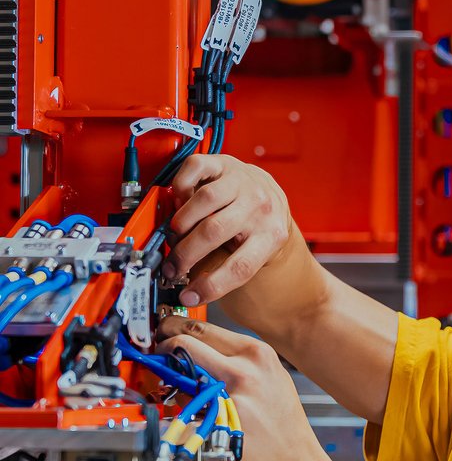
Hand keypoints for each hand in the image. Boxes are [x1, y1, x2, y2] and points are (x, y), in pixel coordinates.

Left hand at [157, 316, 317, 460]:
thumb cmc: (284, 427)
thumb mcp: (271, 380)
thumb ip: (237, 361)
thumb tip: (197, 350)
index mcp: (258, 354)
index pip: (201, 327)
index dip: (175, 328)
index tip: (166, 332)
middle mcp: (244, 370)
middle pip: (183, 342)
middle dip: (163, 347)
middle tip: (158, 355)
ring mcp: (228, 396)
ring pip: (178, 374)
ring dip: (170, 379)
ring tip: (181, 389)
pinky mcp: (214, 424)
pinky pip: (182, 407)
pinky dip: (180, 407)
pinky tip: (194, 416)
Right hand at [164, 155, 293, 306]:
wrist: (271, 191)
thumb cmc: (258, 225)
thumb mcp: (255, 249)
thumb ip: (228, 264)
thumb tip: (191, 288)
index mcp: (271, 235)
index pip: (241, 267)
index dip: (211, 285)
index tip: (189, 297)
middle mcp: (259, 206)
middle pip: (214, 233)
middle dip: (185, 255)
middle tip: (172, 266)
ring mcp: (242, 182)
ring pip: (202, 201)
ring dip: (181, 222)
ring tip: (177, 233)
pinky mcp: (224, 163)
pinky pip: (194, 170)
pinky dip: (180, 186)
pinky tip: (182, 199)